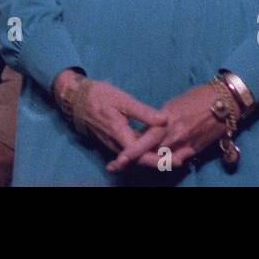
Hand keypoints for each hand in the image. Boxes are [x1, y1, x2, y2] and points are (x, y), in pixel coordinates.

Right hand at [51, 71, 167, 162]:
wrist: (76, 99)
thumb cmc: (99, 96)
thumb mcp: (122, 99)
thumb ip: (143, 112)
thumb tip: (164, 119)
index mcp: (120, 135)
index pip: (142, 155)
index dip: (160, 160)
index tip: (177, 161)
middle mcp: (117, 145)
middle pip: (142, 160)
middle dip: (162, 162)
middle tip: (182, 161)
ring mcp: (114, 145)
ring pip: (137, 158)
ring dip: (155, 159)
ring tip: (175, 156)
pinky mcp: (114, 142)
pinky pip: (132, 152)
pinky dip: (146, 153)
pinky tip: (158, 149)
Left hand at [116, 83, 226, 171]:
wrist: (224, 101)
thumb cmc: (198, 97)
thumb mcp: (174, 104)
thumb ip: (160, 118)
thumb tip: (149, 128)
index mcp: (166, 119)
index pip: (145, 138)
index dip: (131, 151)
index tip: (118, 160)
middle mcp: (174, 134)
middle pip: (151, 153)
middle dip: (135, 160)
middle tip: (117, 166)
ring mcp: (186, 143)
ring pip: (163, 159)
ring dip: (150, 161)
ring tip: (133, 164)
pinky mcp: (196, 149)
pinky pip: (178, 160)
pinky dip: (169, 162)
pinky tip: (162, 162)